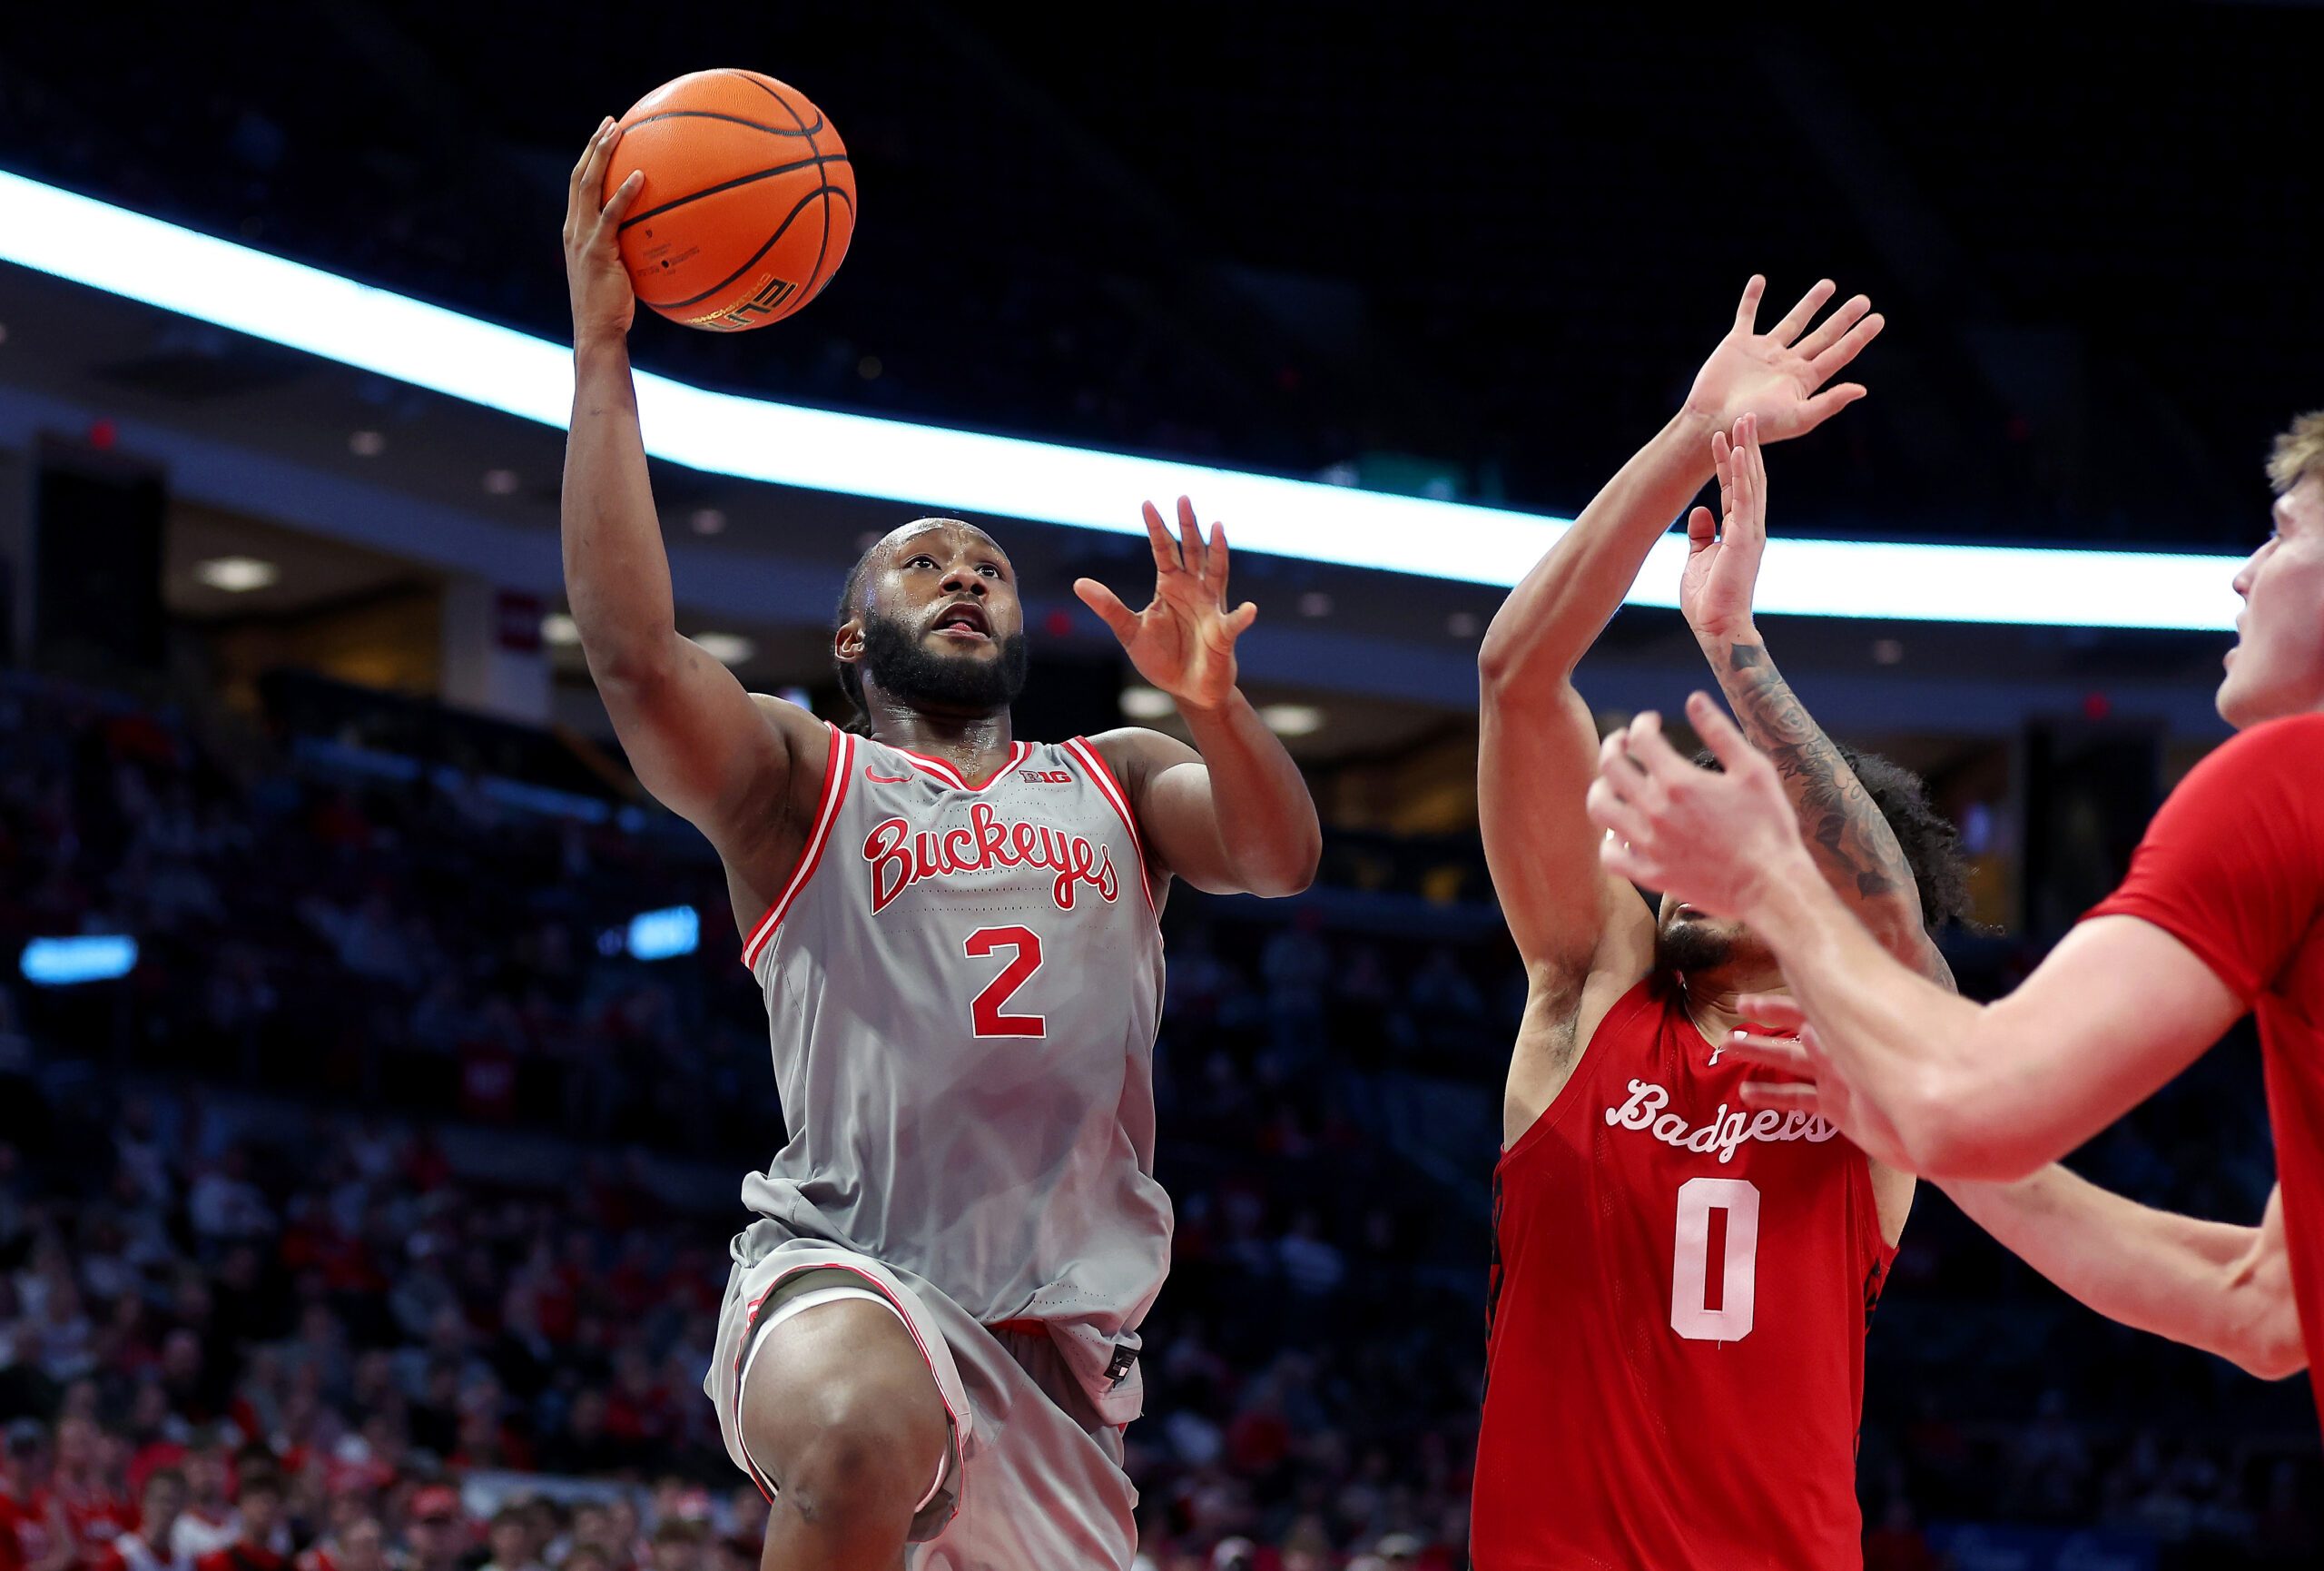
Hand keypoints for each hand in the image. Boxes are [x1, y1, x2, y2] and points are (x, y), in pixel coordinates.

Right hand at [565, 117, 644, 343]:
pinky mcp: (596, 250)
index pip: (579, 186)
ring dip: (602, 155)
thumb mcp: (619, 274)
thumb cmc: (613, 309)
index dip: (589, 158)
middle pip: (580, 175)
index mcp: (576, 231)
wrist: (597, 331)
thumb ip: (630, 252)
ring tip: (619, 131)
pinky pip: (611, 214)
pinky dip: (624, 193)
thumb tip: (661, 241)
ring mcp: (582, 238)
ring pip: (588, 185)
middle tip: (611, 121)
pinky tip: (640, 176)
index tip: (605, 136)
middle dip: (594, 145)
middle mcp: (574, 228)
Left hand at [1075, 497, 1258, 714]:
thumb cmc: (1162, 658)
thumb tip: (1078, 583)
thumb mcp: (1129, 632)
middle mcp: (1194, 590)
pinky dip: (1241, 617)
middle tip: (1183, 498)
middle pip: (1191, 550)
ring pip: (1216, 571)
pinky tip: (1249, 609)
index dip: (1156, 528)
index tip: (1147, 504)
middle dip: (1187, 525)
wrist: (1186, 689)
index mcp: (1170, 586)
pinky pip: (1233, 624)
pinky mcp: (1223, 634)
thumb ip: (1108, 607)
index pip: (1163, 550)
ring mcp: (1211, 608)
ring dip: (1218, 549)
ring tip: (1218, 526)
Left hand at [1586, 693, 1810, 915]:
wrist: (1770, 887)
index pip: (1641, 739)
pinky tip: (1620, 833)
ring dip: (1602, 788)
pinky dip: (1609, 841)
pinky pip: (1611, 857)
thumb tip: (1694, 700)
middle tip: (1622, 742)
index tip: (1652, 722)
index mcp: (1678, 782)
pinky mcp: (1650, 875)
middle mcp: (1655, 811)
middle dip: (1613, 745)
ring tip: (1611, 782)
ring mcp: (1648, 845)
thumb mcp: (1753, 770)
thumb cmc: (1769, 827)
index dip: (1643, 723)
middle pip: (1610, 767)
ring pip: (1601, 809)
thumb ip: (1720, 732)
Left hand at [1678, 413, 1769, 642]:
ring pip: (1750, 482)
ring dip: (1746, 451)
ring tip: (1744, 422)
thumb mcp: (1699, 558)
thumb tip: (1700, 512)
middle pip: (1749, 478)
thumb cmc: (1709, 599)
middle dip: (1746, 446)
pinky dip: (1740, 475)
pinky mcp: (1744, 539)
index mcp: (1739, 530)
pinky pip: (1743, 500)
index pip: (1734, 488)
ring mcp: (1750, 531)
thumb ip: (1702, 534)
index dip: (1728, 462)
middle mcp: (1749, 526)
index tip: (1723, 437)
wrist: (1717, 626)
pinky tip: (1737, 453)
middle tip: (1744, 416)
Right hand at [1682, 276, 1883, 443]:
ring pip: (1793, 321)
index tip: (1878, 319)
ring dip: (1811, 303)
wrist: (1712, 423)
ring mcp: (1763, 352)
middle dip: (1843, 318)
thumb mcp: (1798, 419)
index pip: (1839, 353)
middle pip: (1823, 335)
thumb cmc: (1755, 426)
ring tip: (1829, 284)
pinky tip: (1759, 279)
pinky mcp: (1737, 344)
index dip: (1860, 336)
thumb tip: (1862, 389)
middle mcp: (1787, 364)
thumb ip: (1829, 403)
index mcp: (1804, 380)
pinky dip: (1751, 298)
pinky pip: (1746, 315)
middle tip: (1863, 300)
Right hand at [1722, 995, 1916, 1171]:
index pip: (1810, 1003)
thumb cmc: (1920, 1076)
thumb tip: (1807, 1025)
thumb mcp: (1879, 1046)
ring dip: (1761, 1055)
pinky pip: (1799, 1100)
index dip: (1779, 1002)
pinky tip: (1746, 1096)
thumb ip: (1846, 1035)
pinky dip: (1773, 1097)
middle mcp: (1844, 1049)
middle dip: (1765, 1022)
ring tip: (1727, 1050)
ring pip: (1791, 1062)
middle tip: (1734, 1016)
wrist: (1944, 1129)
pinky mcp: (1840, 1110)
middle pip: (1796, 1028)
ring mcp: (1841, 1080)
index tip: (1747, 1001)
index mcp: (1853, 1027)